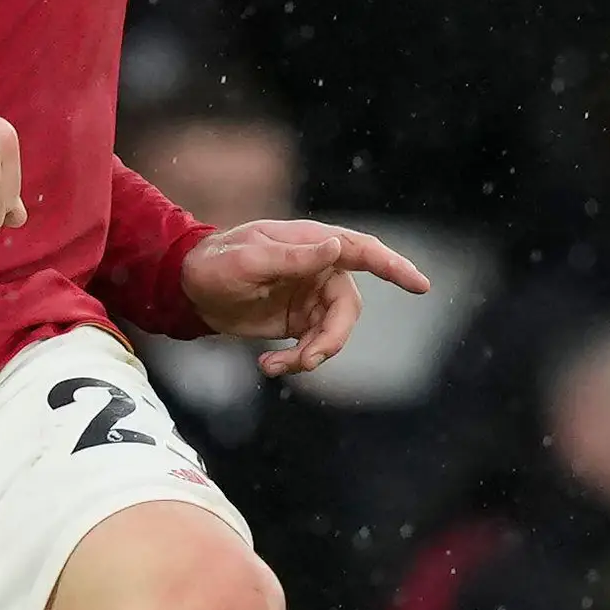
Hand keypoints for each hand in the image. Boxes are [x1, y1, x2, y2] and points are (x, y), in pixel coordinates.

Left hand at [179, 220, 431, 376]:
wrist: (188, 288)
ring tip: (276, 366)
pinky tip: (267, 366)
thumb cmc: (216, 263)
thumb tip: (336, 247)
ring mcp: (310, 297)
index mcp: (312, 244)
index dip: (395, 267)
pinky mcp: (298, 322)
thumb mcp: (249, 259)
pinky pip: (313, 346)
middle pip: (348, 310)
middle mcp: (319, 269)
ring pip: (333, 334)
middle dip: (331, 340)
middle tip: (306, 361)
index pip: (364, 252)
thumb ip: (293, 256)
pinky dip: (296, 362)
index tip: (422, 286)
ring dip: (310, 356)